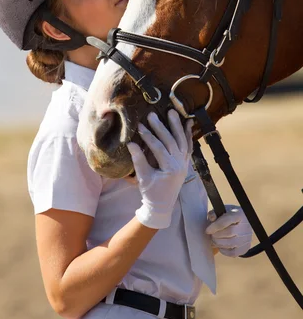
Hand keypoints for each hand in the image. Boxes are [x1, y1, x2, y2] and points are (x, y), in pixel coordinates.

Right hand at [127, 109, 192, 228]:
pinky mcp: (186, 162)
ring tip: (171, 112)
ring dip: (177, 126)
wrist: (162, 206)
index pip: (159, 148)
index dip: (148, 136)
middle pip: (171, 141)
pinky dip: (188, 134)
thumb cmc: (151, 192)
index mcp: (170, 168)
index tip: (139, 125)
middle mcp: (180, 164)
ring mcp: (185, 163)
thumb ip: (138, 160)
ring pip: (182, 141)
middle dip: (161, 127)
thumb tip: (130, 143)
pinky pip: (188, 146)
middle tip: (152, 114)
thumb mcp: (143, 177)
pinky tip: (188, 123)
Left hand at [206, 205, 252, 256]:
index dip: (216, 226)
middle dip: (217, 235)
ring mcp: (247, 238)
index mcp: (240, 214)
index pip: (227, 220)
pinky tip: (220, 245)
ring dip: (218, 243)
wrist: (240, 223)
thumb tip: (212, 217)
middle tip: (211, 235)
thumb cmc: (228, 216)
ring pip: (231, 244)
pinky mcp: (245, 248)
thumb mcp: (222, 210)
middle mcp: (246, 226)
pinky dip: (224, 251)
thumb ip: (215, 213)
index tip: (207, 230)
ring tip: (214, 240)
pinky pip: (233, 253)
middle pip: (230, 232)